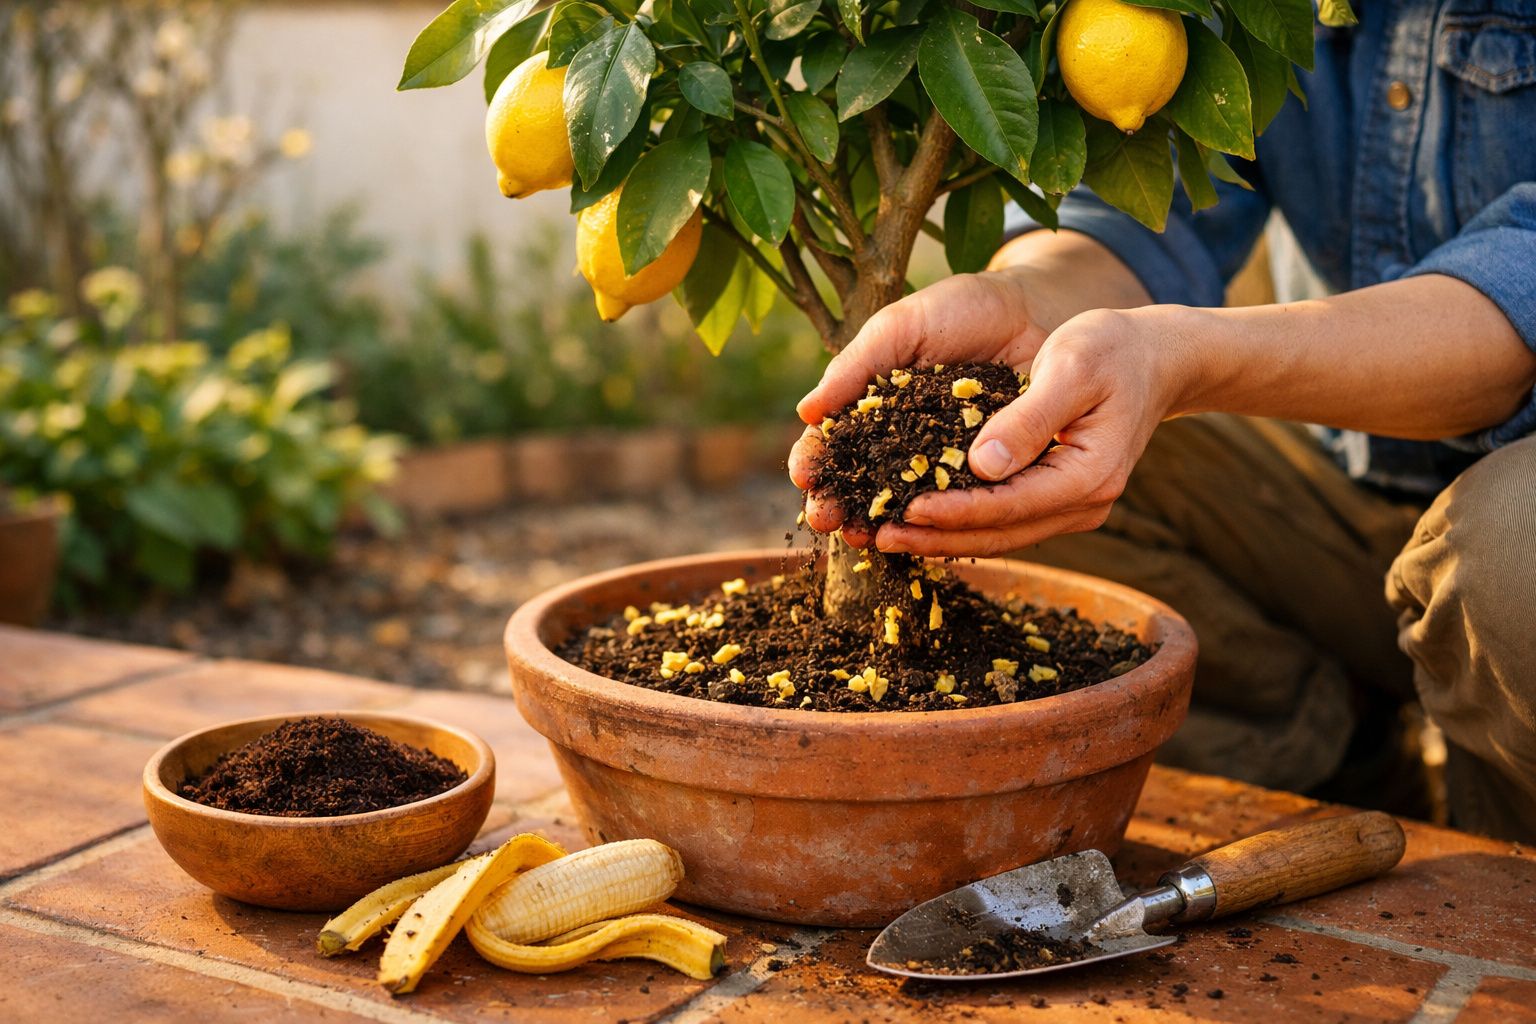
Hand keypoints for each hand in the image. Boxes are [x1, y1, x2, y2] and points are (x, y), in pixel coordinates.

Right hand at [789, 270, 1059, 545]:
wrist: (1033, 311)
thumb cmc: (959, 310)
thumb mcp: (901, 328)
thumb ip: (856, 367)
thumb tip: (807, 412)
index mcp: (870, 405)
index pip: (832, 441)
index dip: (814, 459)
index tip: (804, 476)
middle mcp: (899, 440)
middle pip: (859, 481)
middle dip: (837, 503)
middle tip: (825, 520)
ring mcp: (940, 460)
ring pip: (900, 500)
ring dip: (875, 522)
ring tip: (860, 537)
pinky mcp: (981, 472)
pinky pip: (954, 502)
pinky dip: (936, 522)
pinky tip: (918, 535)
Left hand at [792, 302, 1200, 555]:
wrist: (1156, 357)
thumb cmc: (1113, 348)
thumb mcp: (1071, 367)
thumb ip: (1028, 418)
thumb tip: (981, 467)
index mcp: (1088, 476)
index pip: (1007, 507)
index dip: (952, 513)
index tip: (902, 512)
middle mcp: (1083, 504)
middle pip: (998, 534)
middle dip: (934, 538)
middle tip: (874, 538)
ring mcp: (1072, 507)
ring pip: (998, 535)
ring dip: (941, 539)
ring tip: (884, 537)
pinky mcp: (1057, 498)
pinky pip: (1004, 520)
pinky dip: (961, 523)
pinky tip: (918, 519)